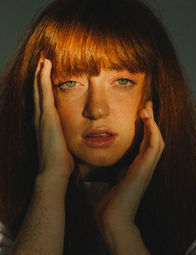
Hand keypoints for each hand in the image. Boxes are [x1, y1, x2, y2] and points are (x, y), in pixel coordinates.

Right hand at [33, 58, 73, 178]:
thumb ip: (67, 141)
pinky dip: (43, 77)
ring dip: (39, 74)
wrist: (54, 172)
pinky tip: (45, 65)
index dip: (42, 91)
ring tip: (42, 60)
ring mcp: (42, 117)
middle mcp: (40, 120)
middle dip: (38, 78)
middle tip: (40, 64)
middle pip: (37, 94)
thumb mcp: (64, 148)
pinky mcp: (47, 116)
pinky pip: (43, 91)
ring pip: (38, 89)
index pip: (43, 104)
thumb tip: (78, 142)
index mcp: (45, 127)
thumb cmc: (61, 163)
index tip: (45, 80)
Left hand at [95, 101, 164, 239]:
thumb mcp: (98, 181)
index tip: (136, 115)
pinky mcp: (145, 170)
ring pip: (157, 140)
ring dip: (153, 123)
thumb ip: (94, 171)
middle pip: (152, 139)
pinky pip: (154, 146)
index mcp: (132, 169)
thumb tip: (79, 162)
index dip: (141, 130)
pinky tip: (147, 119)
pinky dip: (153, 131)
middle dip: (150, 122)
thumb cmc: (104, 205)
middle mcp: (142, 167)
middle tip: (145, 106)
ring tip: (146, 108)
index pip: (141, 144)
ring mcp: (146, 169)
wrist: (110, 222)